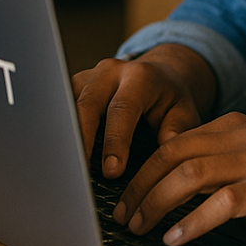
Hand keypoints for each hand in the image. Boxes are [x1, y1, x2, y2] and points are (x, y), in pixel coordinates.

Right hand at [71, 44, 215, 176]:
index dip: (116, 140)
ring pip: (67, 104)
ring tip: (65, 168)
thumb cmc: (170, 100)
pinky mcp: (74, 86)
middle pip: (87, 104)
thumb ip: (178, 128)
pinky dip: (60, 131)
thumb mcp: (184, 111)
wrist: (157, 77)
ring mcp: (89, 76)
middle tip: (80, 173)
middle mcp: (110, 71)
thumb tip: (166, 144)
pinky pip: (60, 107)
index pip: (123, 108)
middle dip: (82, 140)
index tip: (112, 170)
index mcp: (140, 77)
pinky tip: (60, 156)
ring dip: (65, 135)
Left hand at [114, 112, 245, 245]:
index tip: (125, 194)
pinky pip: (219, 204)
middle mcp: (239, 137)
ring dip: (156, 204)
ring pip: (187, 176)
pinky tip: (176, 238)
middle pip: (171, 156)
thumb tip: (174, 183)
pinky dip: (191, 223)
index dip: (142, 169)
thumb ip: (221, 157)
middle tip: (123, 216)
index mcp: (231, 125)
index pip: (172, 142)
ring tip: (141, 227)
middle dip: (140, 187)